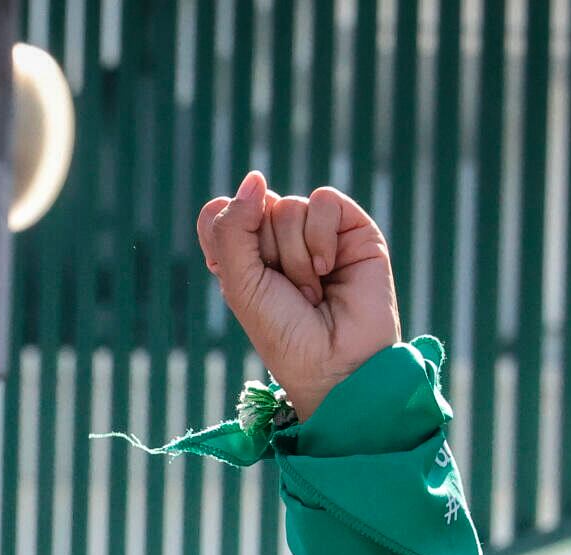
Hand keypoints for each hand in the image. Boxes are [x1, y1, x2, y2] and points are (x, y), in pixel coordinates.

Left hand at [196, 172, 400, 416]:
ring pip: (289, 205)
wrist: (335, 361)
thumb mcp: (240, 284)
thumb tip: (256, 178)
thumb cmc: (284, 333)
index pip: (218, 212)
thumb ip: (233, 228)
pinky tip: (328, 269)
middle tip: (285, 291)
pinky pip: (324, 200)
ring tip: (312, 291)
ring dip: (295, 254)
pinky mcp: (352, 229)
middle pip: (256, 207)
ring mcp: (316, 233)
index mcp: (244, 256)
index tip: (241, 273)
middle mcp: (278, 241)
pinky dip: (321, 237)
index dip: (226, 232)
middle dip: (268, 252)